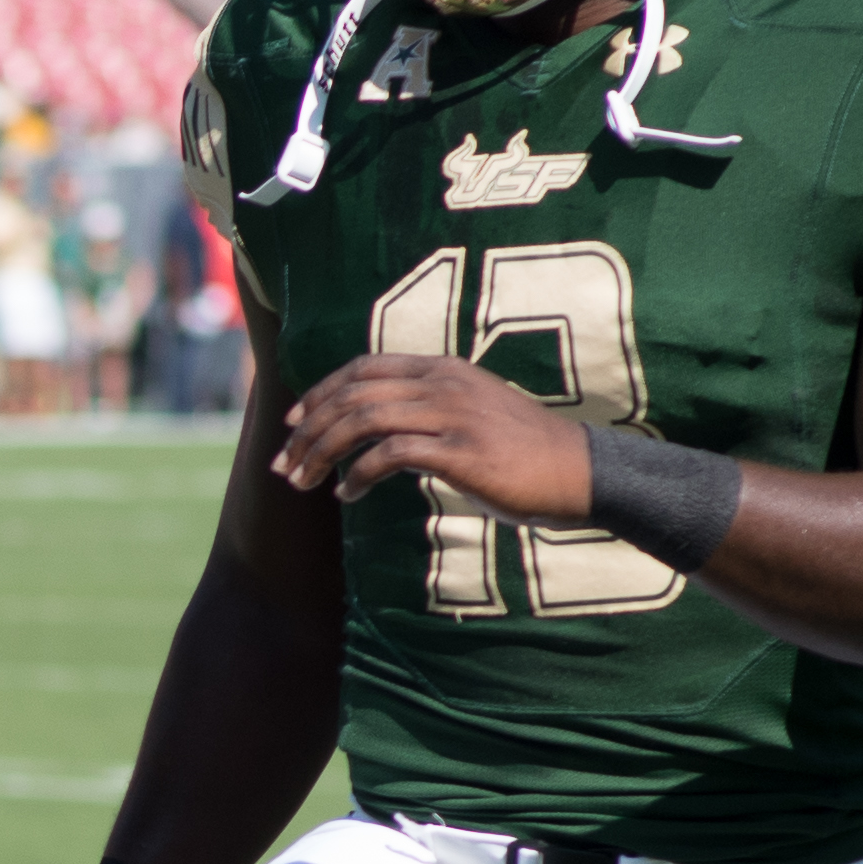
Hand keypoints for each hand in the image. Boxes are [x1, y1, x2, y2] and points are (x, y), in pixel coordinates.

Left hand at [272, 351, 594, 520]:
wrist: (578, 472)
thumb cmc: (521, 453)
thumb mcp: (470, 414)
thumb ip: (427, 410)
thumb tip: (375, 432)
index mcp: (443, 369)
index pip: (363, 367)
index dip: (319, 392)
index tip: (292, 423)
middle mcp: (443, 383)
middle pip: (352, 394)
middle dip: (308, 430)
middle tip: (285, 465)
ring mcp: (452, 414)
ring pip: (361, 420)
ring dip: (321, 453)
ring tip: (305, 483)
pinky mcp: (459, 451)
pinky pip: (388, 455)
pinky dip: (357, 476)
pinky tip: (347, 496)